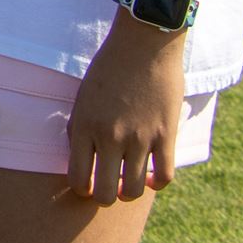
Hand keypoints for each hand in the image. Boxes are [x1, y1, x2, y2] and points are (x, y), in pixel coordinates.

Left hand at [64, 18, 186, 204]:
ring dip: (130, 193)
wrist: (143, 44)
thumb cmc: (108, 68)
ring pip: (134, 191)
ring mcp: (139, 138)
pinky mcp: (165, 135)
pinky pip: (164, 177)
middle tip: (108, 188)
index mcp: (83, 126)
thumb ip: (79, 128)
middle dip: (105, 197)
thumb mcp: (83, 97)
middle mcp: (109, 137)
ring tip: (129, 183)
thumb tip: (81, 158)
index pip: (77, 179)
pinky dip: (156, 183)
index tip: (87, 185)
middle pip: (105, 194)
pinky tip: (150, 176)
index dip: (81, 190)